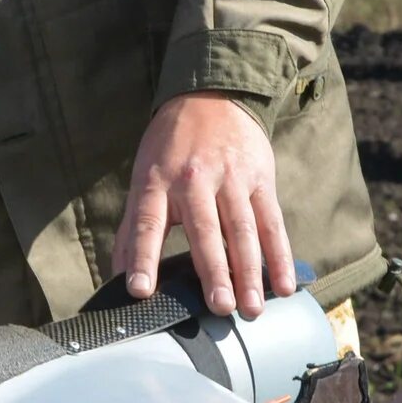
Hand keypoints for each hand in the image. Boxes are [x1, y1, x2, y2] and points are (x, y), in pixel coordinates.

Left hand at [115, 93, 297, 318]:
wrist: (213, 95)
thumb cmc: (171, 146)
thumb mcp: (144, 175)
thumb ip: (133, 226)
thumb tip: (118, 275)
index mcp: (157, 181)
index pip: (148, 223)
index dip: (143, 257)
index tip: (140, 291)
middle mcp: (194, 180)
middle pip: (205, 231)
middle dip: (213, 271)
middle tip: (219, 307)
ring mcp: (231, 179)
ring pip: (242, 230)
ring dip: (248, 271)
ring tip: (251, 307)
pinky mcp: (260, 179)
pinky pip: (271, 222)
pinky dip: (279, 255)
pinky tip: (283, 284)